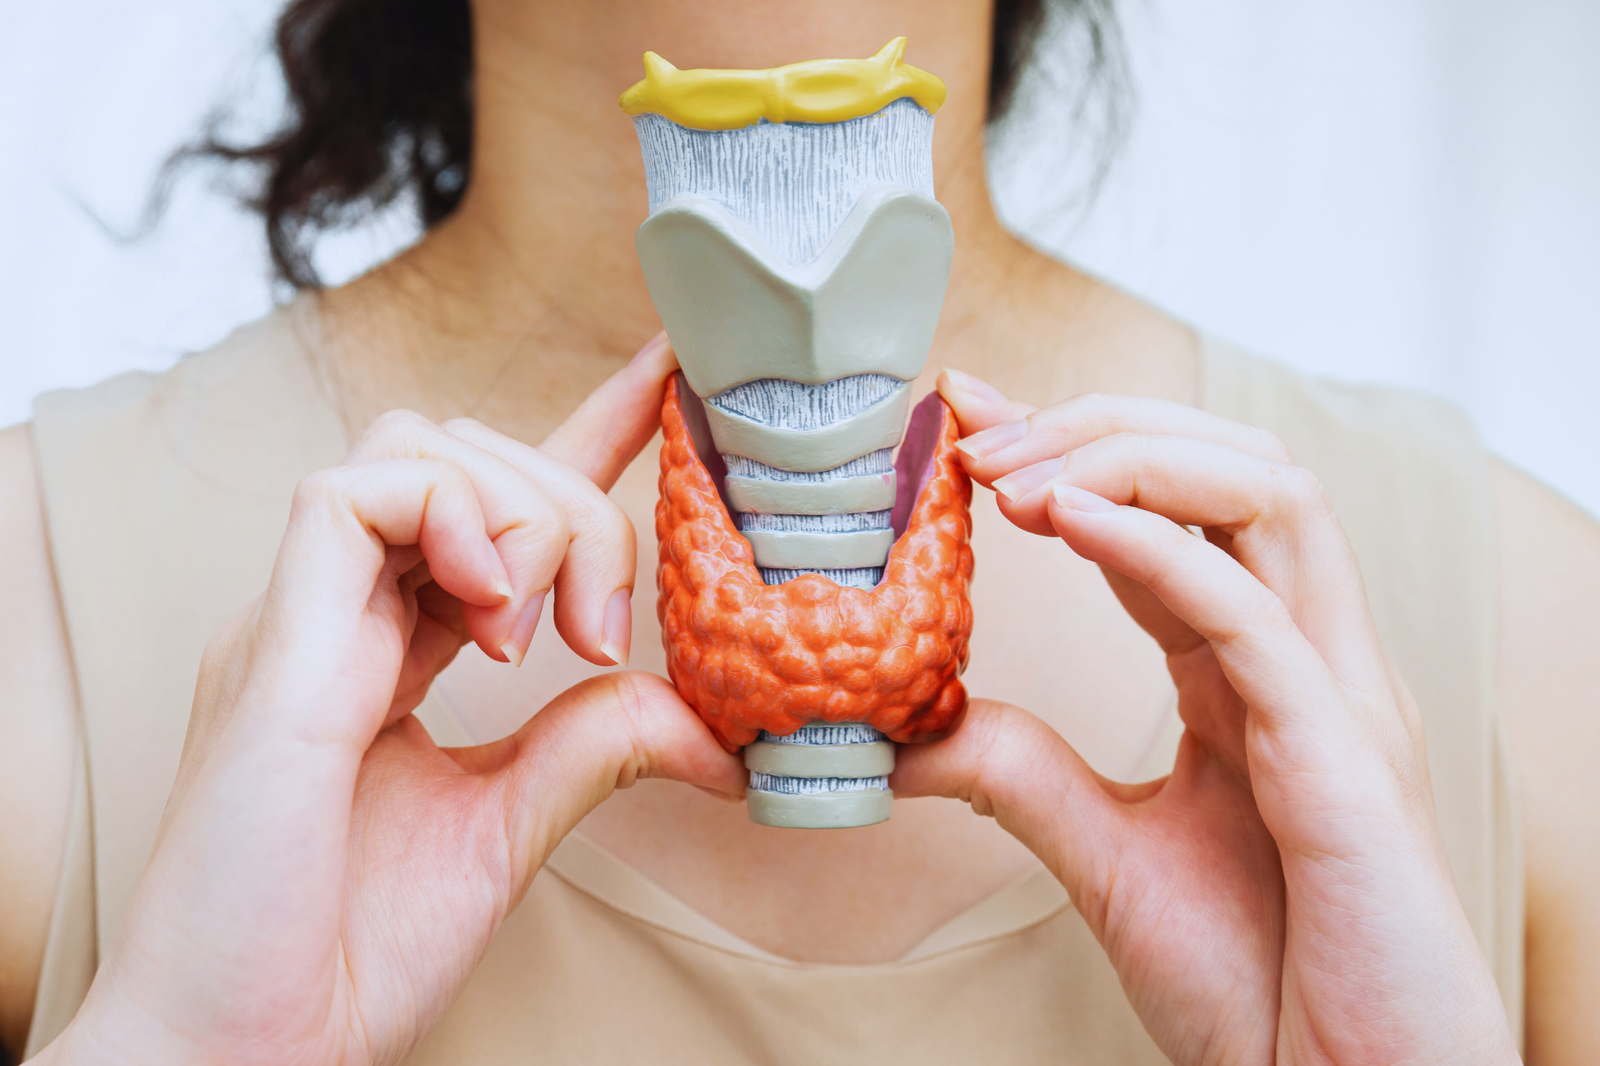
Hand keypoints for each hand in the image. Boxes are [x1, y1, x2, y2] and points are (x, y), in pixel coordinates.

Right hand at [34, 334, 744, 1065]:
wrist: (249, 1048)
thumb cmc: (349, 946)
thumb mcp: (508, 826)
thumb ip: (594, 746)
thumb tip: (711, 725)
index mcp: (392, 646)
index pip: (498, 501)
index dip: (586, 431)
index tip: (667, 382)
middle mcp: (345, 611)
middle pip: (471, 452)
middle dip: (575, 509)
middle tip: (602, 638)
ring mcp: (303, 615)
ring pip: (417, 444)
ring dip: (521, 513)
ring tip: (538, 636)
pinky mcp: (273, 637)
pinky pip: (353, 492)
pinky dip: (450, 519)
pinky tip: (491, 610)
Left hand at [894, 369, 1518, 1064]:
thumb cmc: (1260, 983)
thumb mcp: (1112, 857)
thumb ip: (1025, 775)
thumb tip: (912, 729)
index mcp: (1252, 672)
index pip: (1170, 511)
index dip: (1071, 446)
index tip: (967, 411)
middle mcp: (1304, 656)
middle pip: (1229, 466)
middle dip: (1099, 424)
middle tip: (975, 433)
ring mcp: (1334, 693)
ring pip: (1267, 494)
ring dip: (1130, 456)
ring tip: (1010, 472)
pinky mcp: (1344, 753)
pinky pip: (1255, 609)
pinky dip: (1161, 543)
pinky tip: (1067, 518)